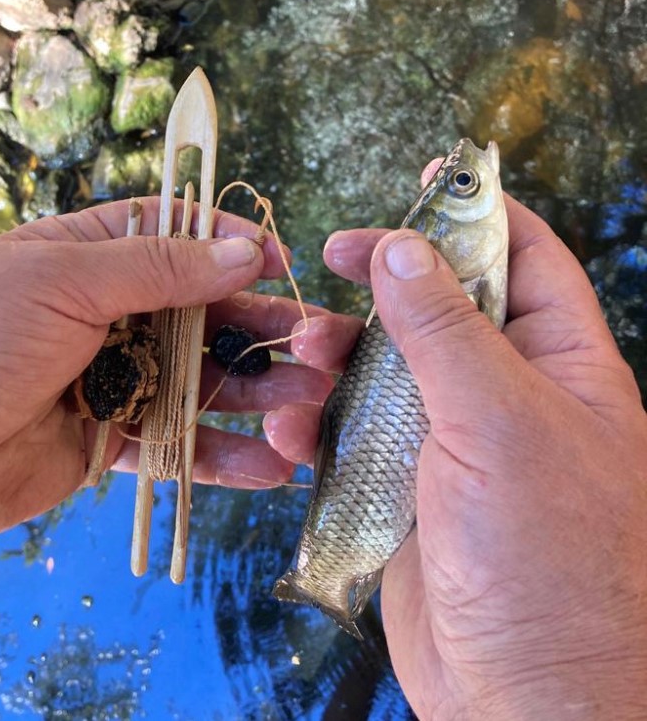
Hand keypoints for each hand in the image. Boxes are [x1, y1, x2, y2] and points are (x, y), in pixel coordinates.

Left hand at [0, 198, 331, 561]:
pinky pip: (178, 447)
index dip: (229, 243)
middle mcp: (108, 313)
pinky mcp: (111, 440)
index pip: (176, 235)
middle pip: (203, 314)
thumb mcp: (63, 279)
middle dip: (260, 329)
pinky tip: (270, 464)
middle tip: (317, 345)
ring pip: (201, 382)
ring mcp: (113, 378)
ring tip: (310, 407)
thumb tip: (242, 251)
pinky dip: (223, 457)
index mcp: (90, 255)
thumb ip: (158, 267)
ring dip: (256, 395)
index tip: (278, 259)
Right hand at [268, 186, 646, 719]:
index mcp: (561, 364)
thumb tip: (407, 246)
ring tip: (300, 356)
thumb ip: (447, 330)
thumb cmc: (549, 557)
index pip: (525, 259)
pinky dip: (317, 427)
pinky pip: (353, 436)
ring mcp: (454, 444)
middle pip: (442, 307)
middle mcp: (509, 395)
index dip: (476, 213)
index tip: (421, 181)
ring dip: (337, 357)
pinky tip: (289, 434)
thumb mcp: (501, 422)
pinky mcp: (406, 489)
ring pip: (386, 370)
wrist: (527, 697)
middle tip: (335, 261)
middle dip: (387, 284)